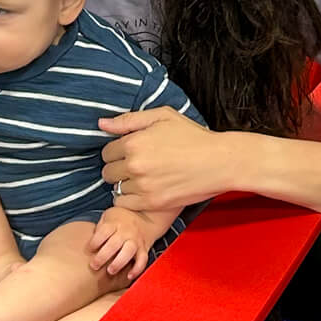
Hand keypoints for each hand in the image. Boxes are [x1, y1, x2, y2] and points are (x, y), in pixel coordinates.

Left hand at [89, 206, 155, 277]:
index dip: (95, 241)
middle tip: (94, 265)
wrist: (144, 215)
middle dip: (103, 256)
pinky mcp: (144, 248)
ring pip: (129, 251)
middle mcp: (126, 231)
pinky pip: (143, 259)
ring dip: (119, 262)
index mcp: (115, 223)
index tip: (89, 249)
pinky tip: (129, 276)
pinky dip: (137, 269)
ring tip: (110, 271)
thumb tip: (88, 243)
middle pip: (114, 243)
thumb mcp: (108, 216)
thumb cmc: (120, 219)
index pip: (104, 232)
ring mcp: (136, 240)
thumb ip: (100, 228)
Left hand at [99, 108, 230, 212]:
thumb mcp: (163, 117)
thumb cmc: (193, 137)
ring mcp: (142, 186)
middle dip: (118, 168)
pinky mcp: (152, 202)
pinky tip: (144, 190)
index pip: (106, 151)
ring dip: (125, 184)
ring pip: (116, 188)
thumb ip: (129, 120)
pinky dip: (129, 199)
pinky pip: (124, 203)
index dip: (118, 151)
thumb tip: (101, 124)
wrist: (219, 162)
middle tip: (137, 165)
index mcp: (134, 142)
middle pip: (108, 172)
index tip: (130, 152)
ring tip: (144, 178)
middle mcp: (134, 165)